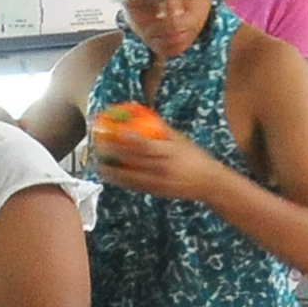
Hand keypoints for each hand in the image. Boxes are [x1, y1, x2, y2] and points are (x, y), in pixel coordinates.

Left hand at [93, 128, 223, 203]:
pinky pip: (136, 186)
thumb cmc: (195, 157)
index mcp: (168, 152)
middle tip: (99, 146)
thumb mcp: (181, 139)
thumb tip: (145, 114)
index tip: (114, 131)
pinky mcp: (156, 191)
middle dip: (115, 153)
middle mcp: (161, 167)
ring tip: (99, 165)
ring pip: (131, 176)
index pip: (144, 144)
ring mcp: (158, 181)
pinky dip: (122, 182)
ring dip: (113, 171)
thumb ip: (163, 128)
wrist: (208, 182)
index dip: (128, 138)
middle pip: (133, 160)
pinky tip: (112, 178)